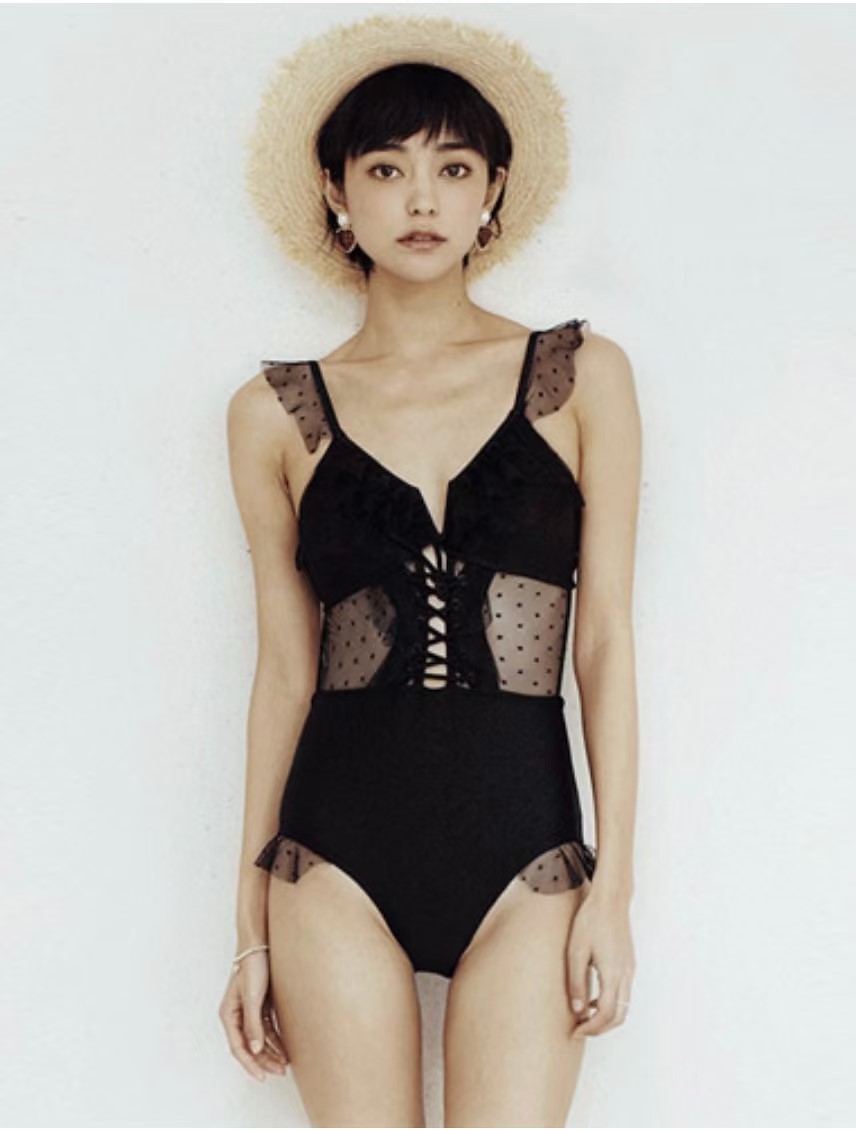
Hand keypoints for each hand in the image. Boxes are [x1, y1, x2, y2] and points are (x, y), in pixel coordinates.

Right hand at [219, 951, 288, 1081]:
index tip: (262, 1077)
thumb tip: (254, 1049)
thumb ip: (253, 1023)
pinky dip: (275, 1039)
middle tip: (280, 1071)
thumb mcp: (252, 997)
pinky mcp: (261, 1005)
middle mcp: (237, 1015)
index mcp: (229, 1015)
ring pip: (259, 1039)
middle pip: (249, 1046)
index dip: (250, 1064)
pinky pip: (267, 1028)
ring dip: (271, 1052)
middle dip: (264, 1061)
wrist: (261, 944)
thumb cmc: (253, 966)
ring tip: (285, 1063)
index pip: (238, 1048)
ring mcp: (249, 1011)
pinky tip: (285, 1047)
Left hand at [565, 887, 634, 1037]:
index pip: (606, 1014)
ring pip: (623, 1006)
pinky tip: (592, 997)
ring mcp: (629, 970)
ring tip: (584, 1015)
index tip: (575, 1030)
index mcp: (613, 973)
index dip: (591, 1028)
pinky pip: (623, 993)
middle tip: (580, 1029)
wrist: (610, 900)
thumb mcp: (576, 951)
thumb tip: (577, 1011)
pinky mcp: (628, 964)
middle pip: (619, 1016)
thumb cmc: (590, 921)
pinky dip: (610, 1003)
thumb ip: (576, 982)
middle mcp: (626, 975)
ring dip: (606, 1017)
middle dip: (600, 1028)